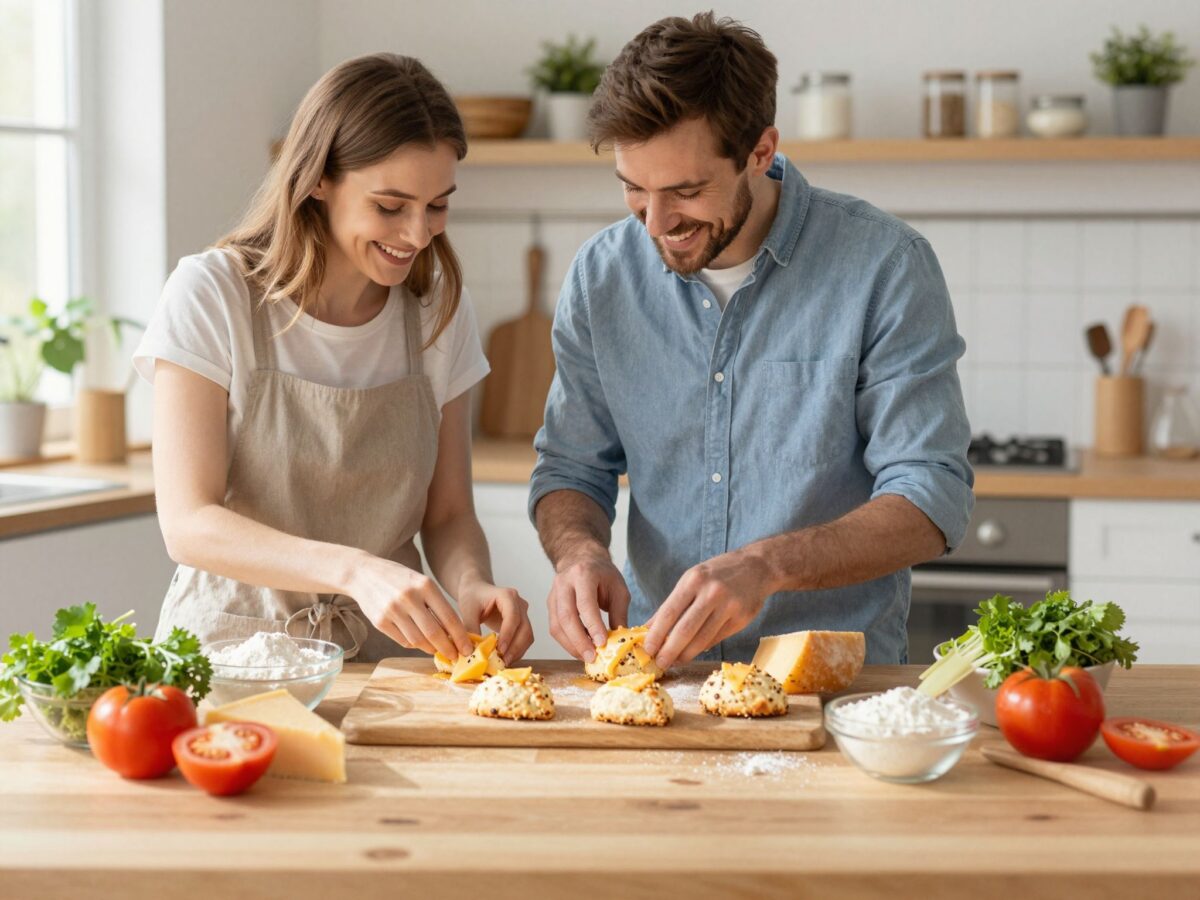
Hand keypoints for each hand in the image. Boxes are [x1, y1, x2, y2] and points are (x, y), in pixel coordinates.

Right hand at [349, 556, 473, 659]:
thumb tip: (453, 632)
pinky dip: (414, 645)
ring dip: (431, 649)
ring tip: (437, 650)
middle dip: (448, 648)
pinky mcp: (380, 622)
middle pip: (434, 632)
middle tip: (455, 656)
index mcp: (425, 585)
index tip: (467, 648)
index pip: (449, 617)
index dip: (460, 636)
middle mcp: (409, 598)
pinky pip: (403, 641)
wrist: (364, 573)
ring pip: (418, 640)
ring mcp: (393, 610)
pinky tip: (419, 642)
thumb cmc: (399, 579)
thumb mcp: (420, 582)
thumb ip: (436, 604)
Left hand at [457, 579, 533, 663]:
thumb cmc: (472, 596)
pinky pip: (524, 639)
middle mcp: (519, 603)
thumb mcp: (468, 610)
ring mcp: (523, 613)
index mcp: (507, 595)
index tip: (500, 649)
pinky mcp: (522, 623)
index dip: (508, 634)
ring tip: (503, 662)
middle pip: (524, 628)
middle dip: (515, 647)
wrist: (477, 590)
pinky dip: (517, 650)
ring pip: (527, 635)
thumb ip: (470, 629)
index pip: (513, 617)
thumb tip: (472, 651)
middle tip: (503, 661)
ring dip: (518, 651)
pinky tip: (505, 658)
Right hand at [547, 552, 629, 661]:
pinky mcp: (550, 605)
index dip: (593, 625)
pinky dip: (567, 641)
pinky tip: (580, 648)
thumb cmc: (603, 575)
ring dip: (571, 645)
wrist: (581, 558)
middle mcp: (563, 583)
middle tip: (592, 657)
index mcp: (583, 574)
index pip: (585, 604)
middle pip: (566, 616)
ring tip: (587, 657)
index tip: (602, 644)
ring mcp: (553, 594)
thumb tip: (619, 642)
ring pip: (557, 625)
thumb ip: (619, 614)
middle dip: (579, 641)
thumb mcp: (619, 589)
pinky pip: (555, 627)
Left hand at [644, 551, 772, 669]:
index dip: (656, 634)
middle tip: (660, 663)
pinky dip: (702, 648)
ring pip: (702, 639)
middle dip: (669, 651)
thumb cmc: (718, 574)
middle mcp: (711, 592)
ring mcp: (729, 606)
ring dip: (686, 654)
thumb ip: (672, 604)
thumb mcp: (692, 579)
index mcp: (694, 580)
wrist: (757, 567)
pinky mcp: (741, 619)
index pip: (669, 612)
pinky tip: (693, 652)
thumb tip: (649, 627)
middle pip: (685, 629)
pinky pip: (716, 639)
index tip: (646, 649)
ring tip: (675, 661)